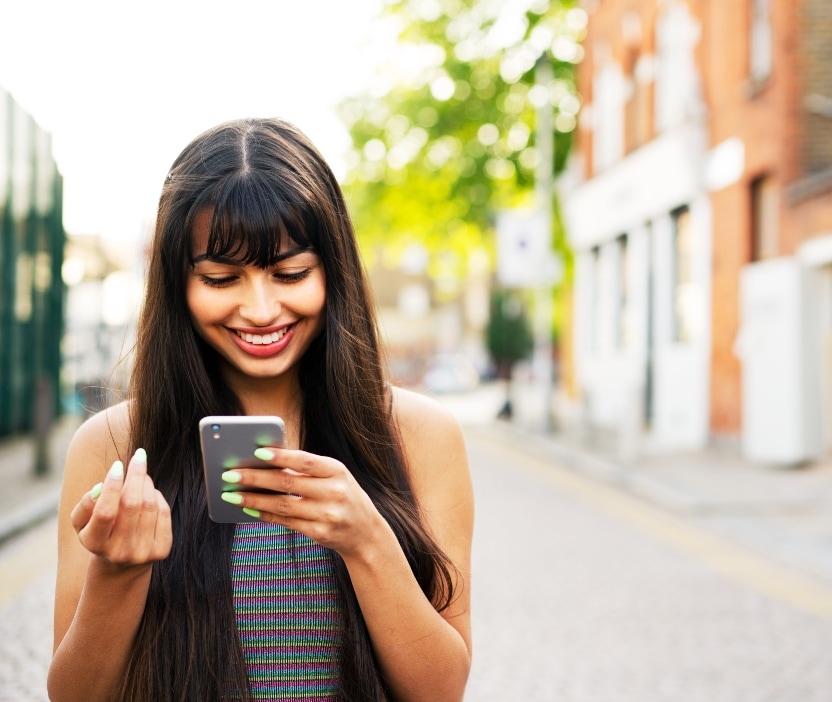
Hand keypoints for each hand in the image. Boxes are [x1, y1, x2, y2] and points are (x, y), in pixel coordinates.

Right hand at [71, 449, 172, 567]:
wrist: (122, 564)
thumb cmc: (99, 533)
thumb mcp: (83, 523)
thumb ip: (85, 505)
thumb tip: (100, 488)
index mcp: (95, 544)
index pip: (105, 512)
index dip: (112, 486)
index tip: (117, 465)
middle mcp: (120, 551)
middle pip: (132, 505)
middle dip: (136, 476)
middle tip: (139, 457)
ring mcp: (143, 552)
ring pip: (150, 505)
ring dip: (147, 484)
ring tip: (141, 474)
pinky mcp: (162, 550)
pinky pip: (163, 513)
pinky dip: (157, 496)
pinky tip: (149, 493)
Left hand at [221, 447, 388, 557]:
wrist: (366, 532)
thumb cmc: (342, 496)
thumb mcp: (333, 477)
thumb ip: (305, 470)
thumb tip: (264, 463)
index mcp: (337, 470)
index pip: (305, 461)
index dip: (281, 457)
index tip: (256, 452)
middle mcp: (334, 492)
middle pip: (288, 483)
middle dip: (255, 478)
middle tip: (229, 474)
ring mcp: (327, 515)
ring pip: (283, 505)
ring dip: (253, 499)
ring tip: (231, 494)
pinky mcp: (319, 533)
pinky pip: (286, 522)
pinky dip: (265, 515)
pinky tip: (248, 509)